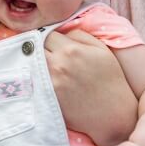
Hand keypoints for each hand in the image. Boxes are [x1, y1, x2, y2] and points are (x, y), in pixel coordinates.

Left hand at [44, 30, 136, 145]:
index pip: (46, 34)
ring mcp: (50, 82)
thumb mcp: (101, 49)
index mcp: (71, 49)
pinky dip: (37, 77)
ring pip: (32, 64)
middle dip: (40, 49)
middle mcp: (57, 64)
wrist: (112, 113)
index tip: (54, 44)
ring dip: (36, 63)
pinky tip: (46, 80)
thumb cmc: (110, 79)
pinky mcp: (47, 97)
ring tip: (48, 67)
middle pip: (35, 48)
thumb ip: (79, 35)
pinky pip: (34, 80)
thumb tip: (62, 32)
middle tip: (50, 55)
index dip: (50, 38)